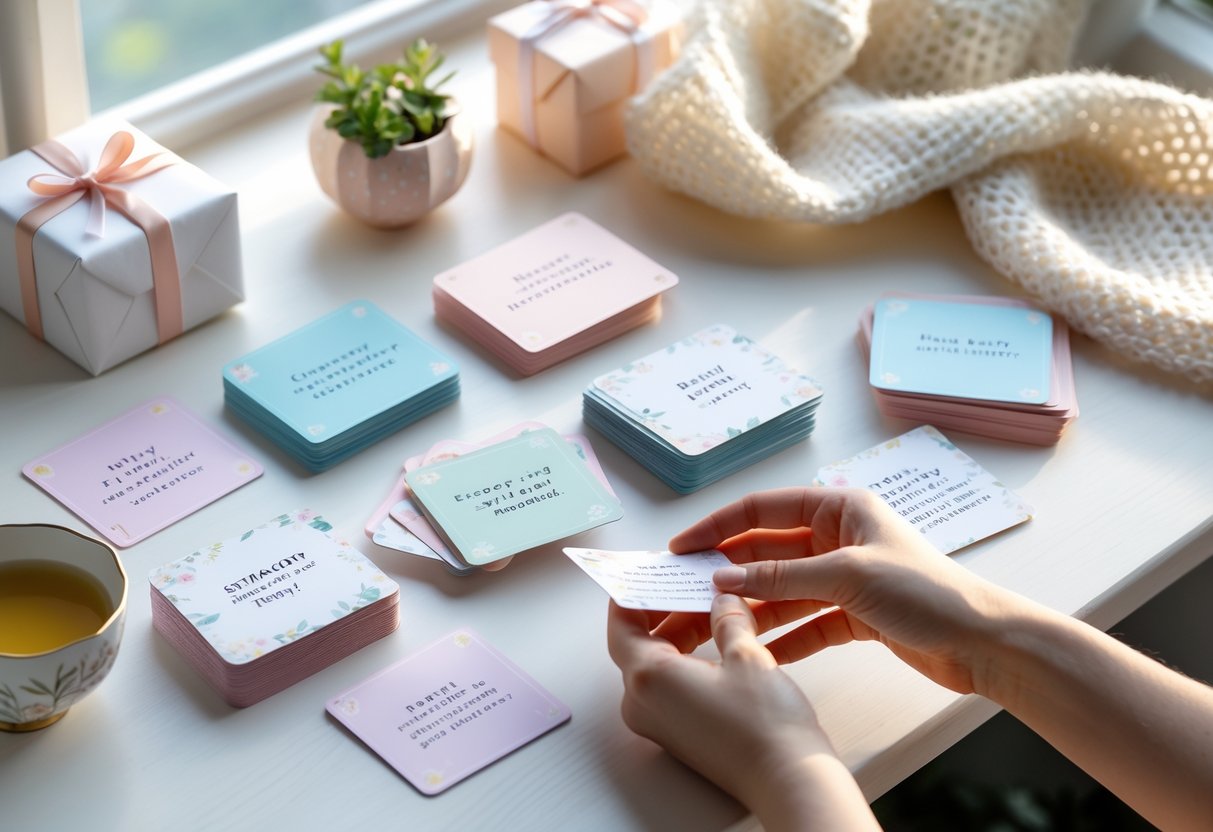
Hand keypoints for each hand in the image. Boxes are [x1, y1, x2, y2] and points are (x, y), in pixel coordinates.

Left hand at [607, 595, 874, 828]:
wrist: (788, 779)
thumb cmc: (765, 724)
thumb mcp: (747, 654)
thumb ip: (727, 617)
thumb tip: (722, 596)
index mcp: (647, 676)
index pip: (621, 622)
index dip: (635, 591)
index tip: (650, 570)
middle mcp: (642, 702)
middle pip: (639, 641)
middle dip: (666, 608)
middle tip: (690, 581)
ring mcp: (658, 721)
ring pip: (657, 662)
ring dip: (681, 632)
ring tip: (714, 605)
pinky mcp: (678, 732)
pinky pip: (671, 684)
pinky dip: (689, 657)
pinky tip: (720, 640)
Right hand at [669, 487, 1025, 696]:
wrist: (983, 642)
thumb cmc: (926, 592)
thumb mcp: (847, 575)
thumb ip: (781, 576)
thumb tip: (722, 579)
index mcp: (839, 507)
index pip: (764, 509)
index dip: (719, 527)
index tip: (682, 548)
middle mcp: (838, 537)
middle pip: (768, 550)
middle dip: (730, 571)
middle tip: (686, 591)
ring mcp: (844, 577)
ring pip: (783, 589)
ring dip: (751, 607)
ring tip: (711, 626)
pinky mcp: (853, 614)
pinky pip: (805, 622)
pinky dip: (782, 637)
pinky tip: (755, 652)